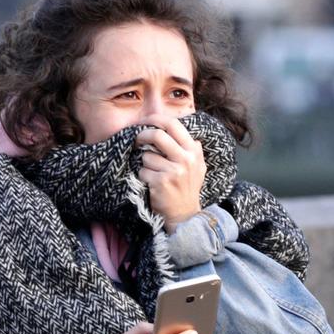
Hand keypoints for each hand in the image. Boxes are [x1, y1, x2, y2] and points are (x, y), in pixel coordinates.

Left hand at [134, 113, 205, 230]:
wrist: (185, 214)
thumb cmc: (187, 188)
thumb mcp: (197, 166)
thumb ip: (190, 147)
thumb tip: (177, 128)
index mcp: (193, 151)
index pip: (174, 124)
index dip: (156, 119)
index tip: (145, 121)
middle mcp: (185, 159)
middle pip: (158, 135)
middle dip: (142, 135)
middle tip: (136, 140)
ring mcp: (173, 171)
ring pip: (147, 156)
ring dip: (145, 163)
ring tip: (153, 173)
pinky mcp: (161, 182)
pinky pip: (142, 171)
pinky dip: (143, 176)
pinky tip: (151, 184)